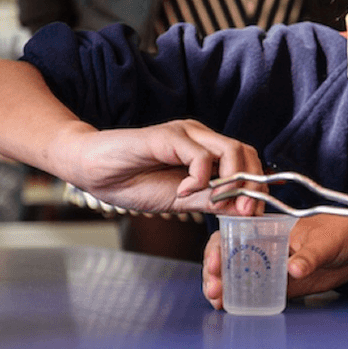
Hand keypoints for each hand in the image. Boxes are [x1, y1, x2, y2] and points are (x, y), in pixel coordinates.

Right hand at [59, 119, 264, 214]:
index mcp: (206, 151)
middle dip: (251, 184)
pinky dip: (199, 177)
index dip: (256, 186)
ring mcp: (185, 134)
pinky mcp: (167, 136)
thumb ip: (211, 201)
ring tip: (214, 201)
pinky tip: (182, 192)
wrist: (91, 170)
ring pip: (230, 150)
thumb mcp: (181, 200)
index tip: (253, 214)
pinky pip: (198, 154)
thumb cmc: (133, 182)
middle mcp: (200, 137)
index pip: (247, 160)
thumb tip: (244, 210)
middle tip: (243, 211)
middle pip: (245, 152)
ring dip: (231, 180)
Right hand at [202, 215, 347, 308]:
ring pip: (236, 274)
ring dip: (222, 286)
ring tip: (218, 300)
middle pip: (227, 256)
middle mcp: (264, 246)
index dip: (218, 247)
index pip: (233, 233)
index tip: (215, 264)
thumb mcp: (326, 241)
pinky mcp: (280, 284)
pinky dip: (239, 298)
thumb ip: (310, 255)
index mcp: (269, 228)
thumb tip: (293, 269)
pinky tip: (229, 306)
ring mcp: (270, 265)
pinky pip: (255, 290)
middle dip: (215, 272)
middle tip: (214, 288)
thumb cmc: (341, 231)